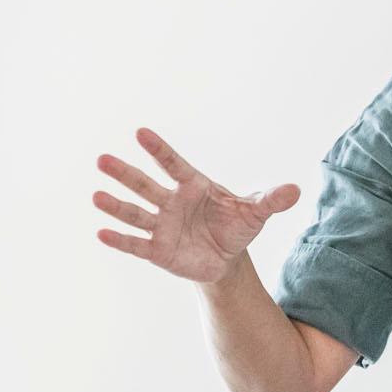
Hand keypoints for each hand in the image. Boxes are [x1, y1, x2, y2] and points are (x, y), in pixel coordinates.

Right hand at [93, 127, 300, 283]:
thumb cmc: (235, 227)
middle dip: (125, 173)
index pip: (172, 164)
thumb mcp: (254, 213)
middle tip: (102, 159)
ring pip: (135, 213)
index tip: (140, 133)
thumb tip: (295, 190)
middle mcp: (171, 202)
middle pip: (145, 185)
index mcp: (192, 186)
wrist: (226, 259)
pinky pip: (136, 244)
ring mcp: (161, 226)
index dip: (158, 150)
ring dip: (116, 206)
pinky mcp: (157, 250)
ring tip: (96, 196)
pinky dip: (120, 240)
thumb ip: (270, 200)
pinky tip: (100, 233)